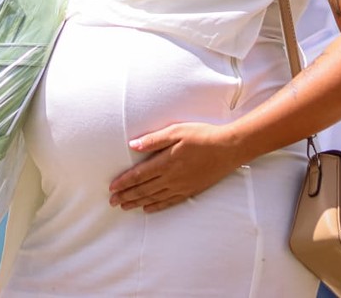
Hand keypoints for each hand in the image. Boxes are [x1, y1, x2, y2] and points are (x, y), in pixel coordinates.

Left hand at [107, 122, 240, 212]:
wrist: (228, 148)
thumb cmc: (201, 135)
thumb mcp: (176, 131)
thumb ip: (154, 140)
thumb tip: (133, 145)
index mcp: (165, 162)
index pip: (138, 175)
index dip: (124, 182)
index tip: (111, 188)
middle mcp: (171, 177)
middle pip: (143, 189)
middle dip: (126, 196)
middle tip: (112, 202)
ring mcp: (181, 186)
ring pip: (154, 197)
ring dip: (137, 202)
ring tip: (125, 207)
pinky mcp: (191, 190)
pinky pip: (169, 202)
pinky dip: (156, 206)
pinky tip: (148, 209)